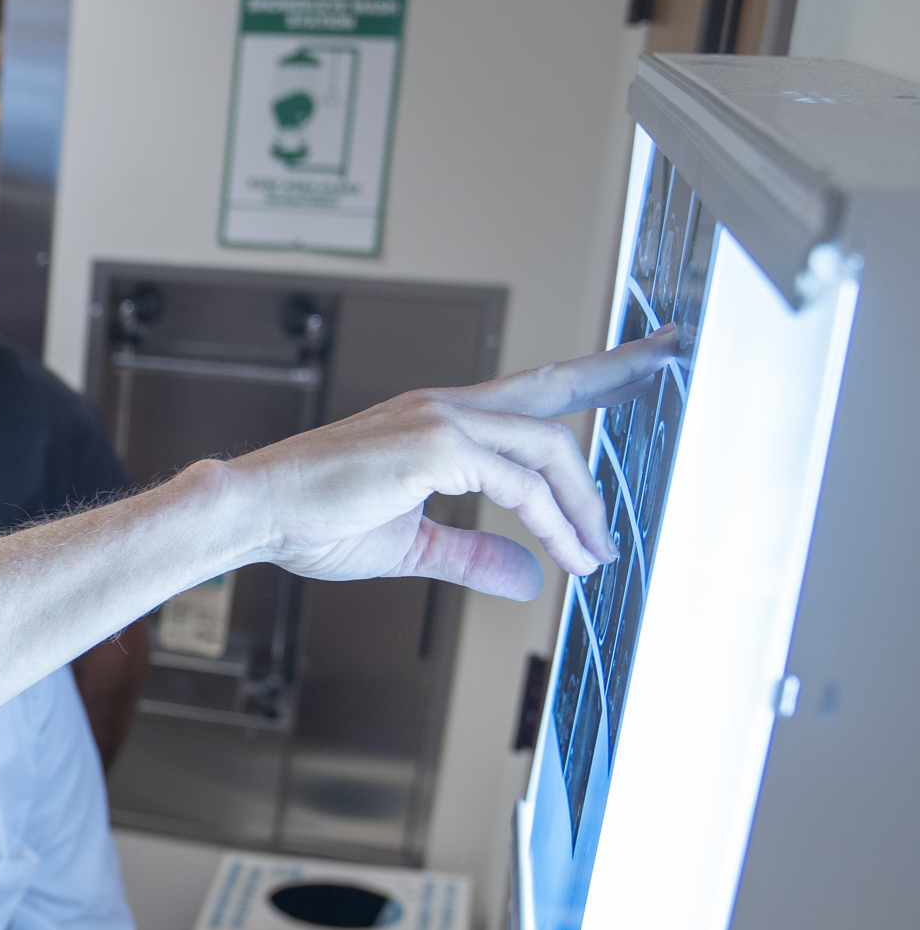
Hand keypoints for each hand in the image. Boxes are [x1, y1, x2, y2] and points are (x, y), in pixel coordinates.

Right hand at [226, 329, 679, 597]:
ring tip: (601, 552)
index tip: (636, 367)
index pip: (530, 394)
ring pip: (549, 448)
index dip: (589, 378)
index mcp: (439, 422)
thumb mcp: (411, 546)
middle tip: (674, 353)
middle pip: (554, 384)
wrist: (254, 513)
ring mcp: (442, 420)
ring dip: (586, 503)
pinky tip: (565, 554)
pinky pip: (520, 485)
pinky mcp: (436, 446)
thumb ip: (473, 556)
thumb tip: (529, 577)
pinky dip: (552, 521)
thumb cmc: (310, 521)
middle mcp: (446, 407)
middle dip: (620, 368)